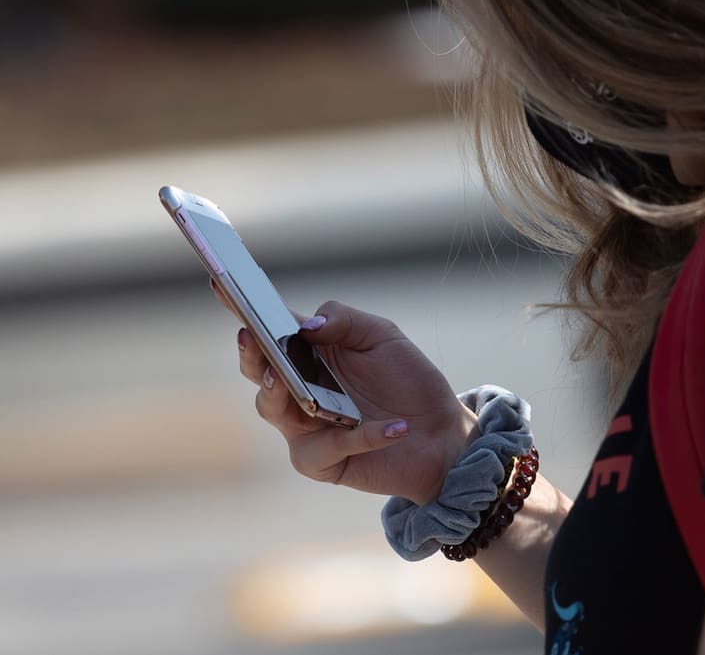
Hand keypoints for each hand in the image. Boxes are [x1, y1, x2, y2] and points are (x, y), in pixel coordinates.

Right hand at [217, 282, 475, 502]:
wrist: (442, 432)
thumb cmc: (408, 381)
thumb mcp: (383, 337)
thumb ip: (345, 321)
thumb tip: (306, 326)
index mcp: (307, 354)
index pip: (268, 330)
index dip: (241, 309)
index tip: (222, 283)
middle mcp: (297, 389)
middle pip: (257, 372)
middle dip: (251, 355)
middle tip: (252, 338)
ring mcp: (305, 427)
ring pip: (273, 410)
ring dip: (279, 393)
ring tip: (287, 379)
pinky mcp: (324, 462)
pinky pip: (330, 447)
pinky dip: (363, 436)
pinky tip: (395, 427)